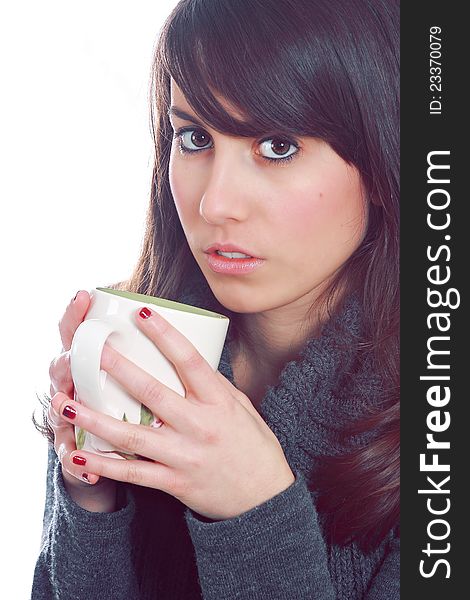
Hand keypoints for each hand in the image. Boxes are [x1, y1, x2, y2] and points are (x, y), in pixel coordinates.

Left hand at [52, 306, 294, 519]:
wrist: (264, 499)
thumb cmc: (255, 447)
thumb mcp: (242, 407)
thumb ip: (214, 386)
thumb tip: (189, 362)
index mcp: (219, 402)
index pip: (189, 361)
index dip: (165, 335)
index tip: (142, 312)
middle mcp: (200, 426)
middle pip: (153, 392)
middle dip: (119, 369)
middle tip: (90, 349)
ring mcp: (184, 455)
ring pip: (132, 435)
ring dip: (95, 418)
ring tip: (65, 402)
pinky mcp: (174, 482)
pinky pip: (132, 473)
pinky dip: (103, 464)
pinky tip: (78, 452)